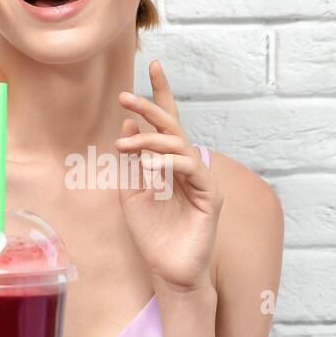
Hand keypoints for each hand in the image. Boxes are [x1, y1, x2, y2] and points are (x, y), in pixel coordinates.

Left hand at [114, 59, 223, 291]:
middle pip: (173, 127)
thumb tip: (126, 125)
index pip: (167, 123)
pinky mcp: (211, 196)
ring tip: (124, 144)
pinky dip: (168, 164)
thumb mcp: (131, 195)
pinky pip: (190, 169)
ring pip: (178, 146)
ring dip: (149, 140)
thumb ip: (131, 163)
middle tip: (124, 96)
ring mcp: (202, 180)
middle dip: (150, 107)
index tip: (153, 64)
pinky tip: (149, 167)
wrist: (169, 272)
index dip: (160, 94)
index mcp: (170, 164)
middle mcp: (188, 167)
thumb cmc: (152, 236)